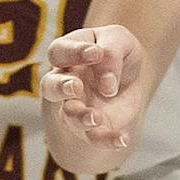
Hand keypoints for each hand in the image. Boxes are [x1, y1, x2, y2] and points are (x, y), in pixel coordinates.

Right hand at [42, 24, 146, 174]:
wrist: (129, 78)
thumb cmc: (115, 54)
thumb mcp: (119, 40)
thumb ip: (111, 52)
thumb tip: (107, 83)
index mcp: (67, 54)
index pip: (60, 52)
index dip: (74, 52)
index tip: (95, 52)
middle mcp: (64, 82)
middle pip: (50, 86)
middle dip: (60, 87)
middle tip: (75, 86)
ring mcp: (74, 107)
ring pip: (68, 116)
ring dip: (80, 118)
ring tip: (95, 117)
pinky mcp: (91, 126)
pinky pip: (95, 137)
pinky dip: (107, 140)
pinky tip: (123, 139)